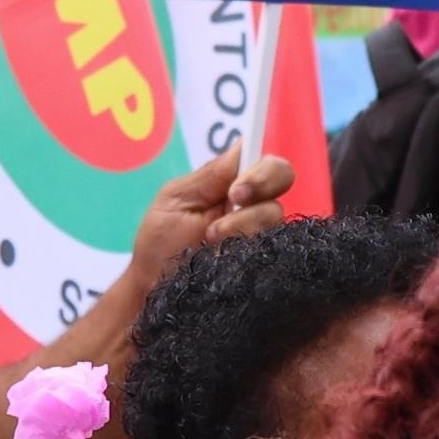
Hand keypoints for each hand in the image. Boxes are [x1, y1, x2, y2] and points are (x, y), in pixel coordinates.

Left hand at [125, 144, 294, 295]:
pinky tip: (227, 262)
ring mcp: (262, 236)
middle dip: (259, 187)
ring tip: (210, 244)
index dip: (260, 169)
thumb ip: (210, 176)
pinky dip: (250, 253)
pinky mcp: (267, 265)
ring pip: (276, 215)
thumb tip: (242, 144)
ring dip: (241, 227)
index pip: (265, 161)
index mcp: (232, 185)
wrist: (156, 295)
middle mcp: (254, 207)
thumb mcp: (176, 201)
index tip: (235, 190)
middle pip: (283, 178)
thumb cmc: (160, 246)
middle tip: (230, 206)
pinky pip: (276, 250)